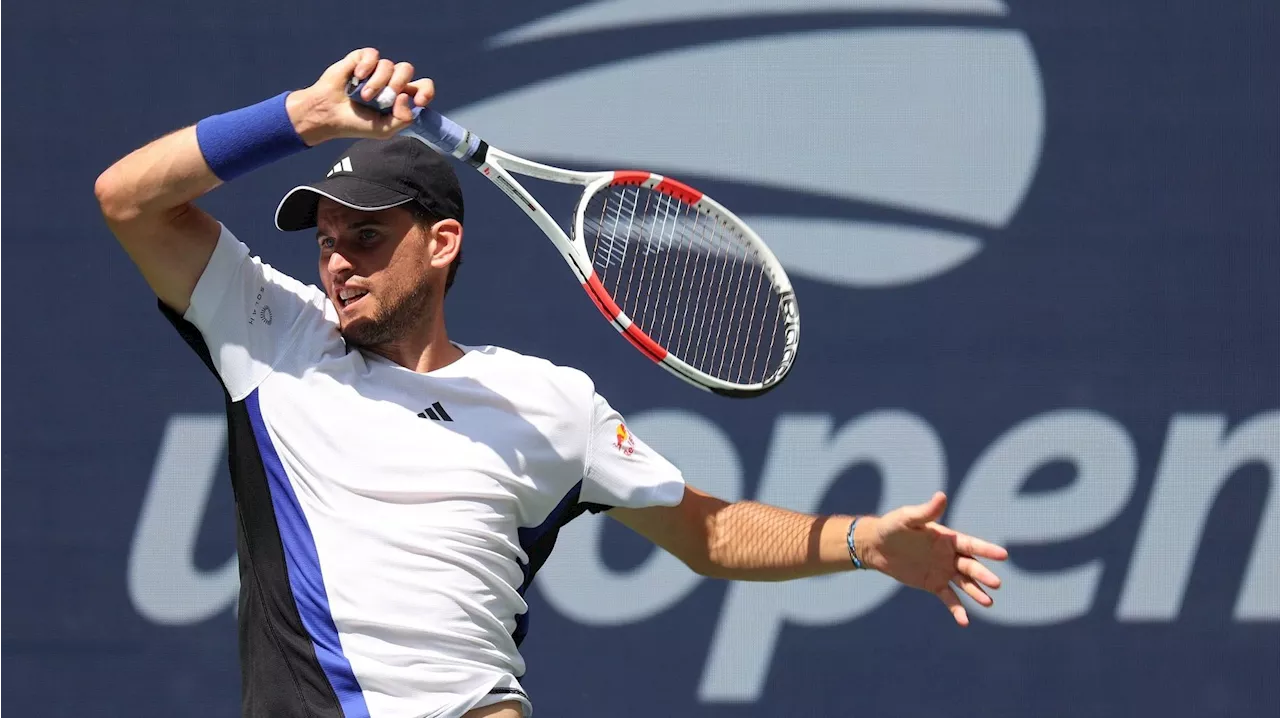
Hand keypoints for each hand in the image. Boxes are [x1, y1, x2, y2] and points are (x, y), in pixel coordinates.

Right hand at [286, 47, 435, 145]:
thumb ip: (403, 119)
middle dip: (397, 84)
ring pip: (388, 65)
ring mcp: (376, 69)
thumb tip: (405, 96)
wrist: (329, 114)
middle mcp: (391, 80)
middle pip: (407, 70)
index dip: (425, 91)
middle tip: (382, 99)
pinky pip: (372, 55)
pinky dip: (366, 66)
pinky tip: (356, 76)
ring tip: (363, 96)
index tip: (418, 101)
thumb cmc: (356, 123)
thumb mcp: (383, 130)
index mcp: (400, 97)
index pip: (423, 87)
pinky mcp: (360, 59)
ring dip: (377, 82)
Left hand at [855, 492, 1007, 625]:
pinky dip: (957, 609)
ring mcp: (943, 571)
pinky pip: (949, 598)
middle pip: (970, 566)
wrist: (876, 546)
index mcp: (948, 538)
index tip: (1003, 555)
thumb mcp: (907, 518)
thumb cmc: (892, 527)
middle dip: (983, 574)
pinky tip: (964, 622)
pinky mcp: (933, 584)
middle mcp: (950, 555)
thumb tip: (942, 495)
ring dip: (976, 592)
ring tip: (988, 603)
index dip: (986, 550)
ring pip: (964, 583)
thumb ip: (926, 511)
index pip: (971, 544)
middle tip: (996, 584)